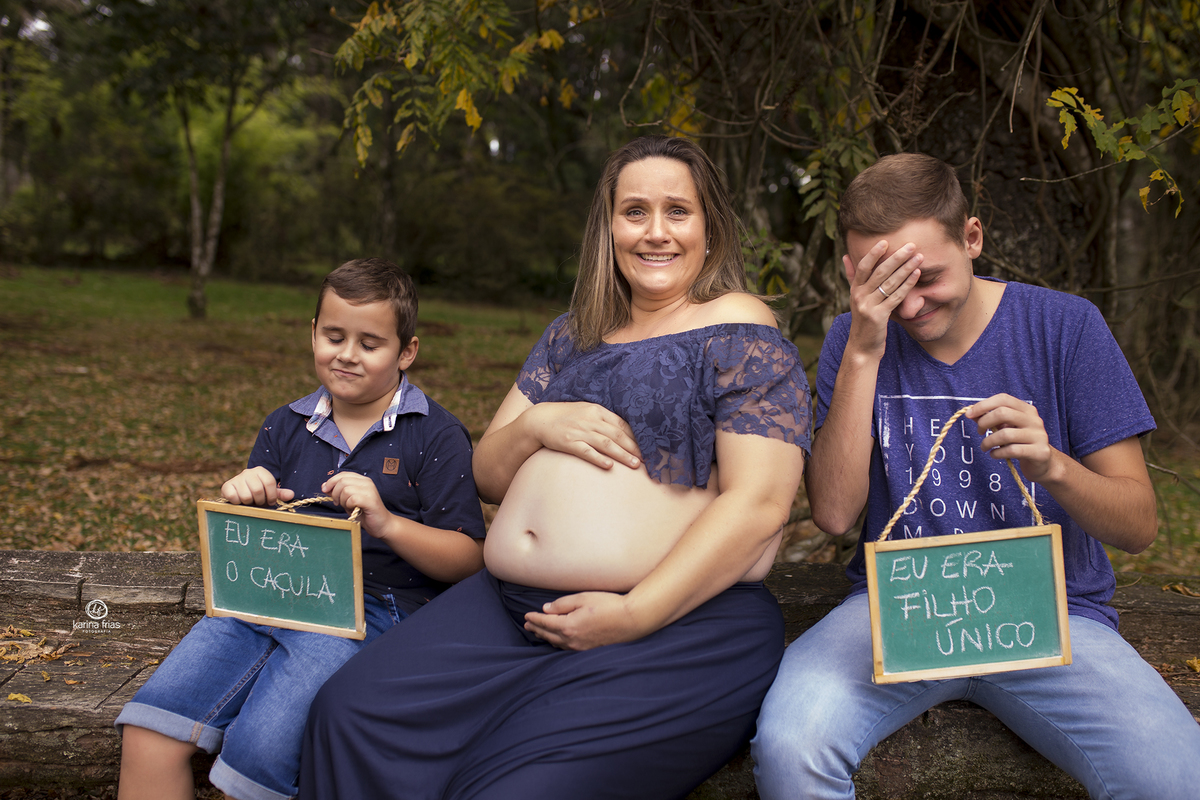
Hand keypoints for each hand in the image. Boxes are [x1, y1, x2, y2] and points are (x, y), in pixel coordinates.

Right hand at [221, 467, 293, 505]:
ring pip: (246, 496)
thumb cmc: (258, 494)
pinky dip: (238, 503)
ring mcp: (236, 478)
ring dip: (249, 503)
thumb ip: (280, 494)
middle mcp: (248, 472)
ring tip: (249, 501)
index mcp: (260, 470)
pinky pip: (234, 497)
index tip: (270, 502)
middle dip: (260, 500)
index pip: (269, 482)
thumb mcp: (270, 493)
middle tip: (258, 502)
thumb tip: (291, 495)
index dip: (272, 495)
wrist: (239, 494)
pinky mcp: (226, 486)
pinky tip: (239, 501)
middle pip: (258, 490)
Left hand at [321, 472, 393, 539]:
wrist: (381, 525)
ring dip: (342, 501)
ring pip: (346, 490)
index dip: (331, 481)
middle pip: (342, 481)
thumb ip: (338, 493)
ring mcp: (369, 490)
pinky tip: (354, 509)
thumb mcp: (348, 501)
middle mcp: (366, 482)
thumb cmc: (365, 513)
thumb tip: (325, 486)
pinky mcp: (370, 500)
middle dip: (335, 493)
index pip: (343, 474)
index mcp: (362, 480)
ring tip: (348, 507)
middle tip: (338, 503)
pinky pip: (352, 499)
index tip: (325, 490)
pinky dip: (349, 505)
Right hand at [523, 401, 641, 470]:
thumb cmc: (566, 416)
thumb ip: (603, 419)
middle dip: (634, 448)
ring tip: (635, 464)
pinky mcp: (569, 443)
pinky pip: (586, 452)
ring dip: (622, 455)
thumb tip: (624, 430)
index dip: (636, 436)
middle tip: (647, 459)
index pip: (622, 424)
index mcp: (597, 411)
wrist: (539, 419)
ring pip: (606, 444)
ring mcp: (579, 431)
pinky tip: (609, 466)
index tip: (648, 446)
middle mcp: (590, 420)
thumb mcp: (586, 411)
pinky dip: (598, 459)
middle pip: (617, 435)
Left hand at [524, 591, 644, 650]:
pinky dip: (557, 643)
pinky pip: (566, 648)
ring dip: (545, 637)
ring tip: (538, 632)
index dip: (534, 618)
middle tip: (527, 625)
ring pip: (556, 643)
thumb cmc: (608, 605)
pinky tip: (556, 640)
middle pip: (548, 634)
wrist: (630, 620)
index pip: (545, 622)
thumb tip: (546, 609)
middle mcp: (571, 639)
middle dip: (536, 629)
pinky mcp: (588, 649)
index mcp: (568, 625)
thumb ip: (562, 604)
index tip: (526, 615)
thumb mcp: (583, 598)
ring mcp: (580, 647)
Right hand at [842, 239, 922, 357]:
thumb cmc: (863, 320)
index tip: (886, 241)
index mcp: (854, 289)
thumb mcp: (855, 298)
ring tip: (919, 257)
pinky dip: (907, 284)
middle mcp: (859, 296)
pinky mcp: (879, 316)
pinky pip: (896, 297)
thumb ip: (852, 277)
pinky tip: (916, 274)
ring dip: (906, 268)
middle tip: (911, 245)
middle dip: (897, 257)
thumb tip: (846, 256)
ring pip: (890, 283)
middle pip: (880, 272)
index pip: (863, 266)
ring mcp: (868, 306)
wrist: (862, 347)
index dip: (874, 253)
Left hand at [967, 394, 1054, 481]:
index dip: (983, 405)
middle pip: (1003, 413)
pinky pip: (1012, 450)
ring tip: (985, 447)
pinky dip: (997, 453)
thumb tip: (971, 414)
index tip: (969, 415)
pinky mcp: (1039, 452)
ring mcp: (1039, 436)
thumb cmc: (1021, 443)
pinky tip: (994, 454)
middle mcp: (1034, 420)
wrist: (1043, 463)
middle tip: (979, 432)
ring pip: (1005, 434)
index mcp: (1027, 410)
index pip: (1003, 399)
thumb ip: (991, 420)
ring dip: (988, 441)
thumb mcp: (1007, 428)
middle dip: (984, 422)